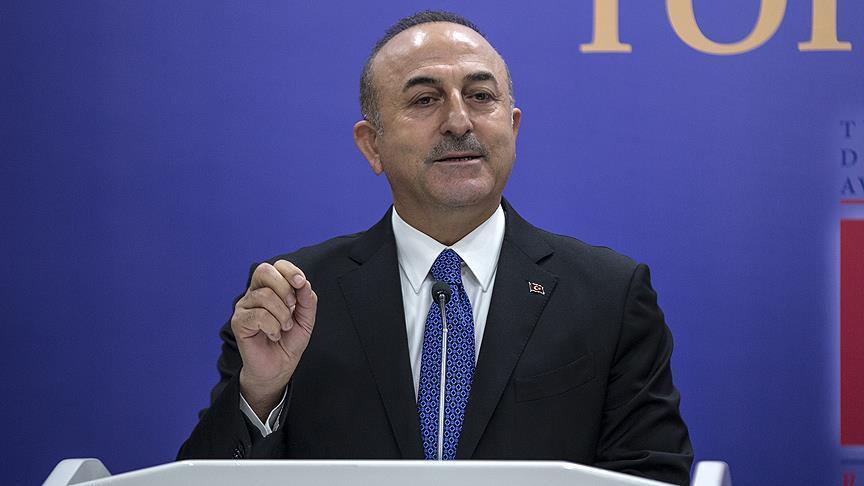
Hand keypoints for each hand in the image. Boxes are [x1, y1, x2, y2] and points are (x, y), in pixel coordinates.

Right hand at [231, 260, 316, 419]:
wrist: (278, 367)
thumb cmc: (289, 341)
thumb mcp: (306, 318)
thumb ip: (307, 299)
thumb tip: (303, 282)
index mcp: (270, 288)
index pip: (275, 266)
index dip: (289, 270)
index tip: (301, 282)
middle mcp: (255, 294)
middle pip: (264, 271)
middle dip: (284, 287)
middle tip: (292, 307)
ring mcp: (244, 307)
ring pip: (265, 296)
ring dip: (282, 314)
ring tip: (284, 328)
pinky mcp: (238, 322)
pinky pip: (259, 315)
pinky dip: (273, 327)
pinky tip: (273, 335)